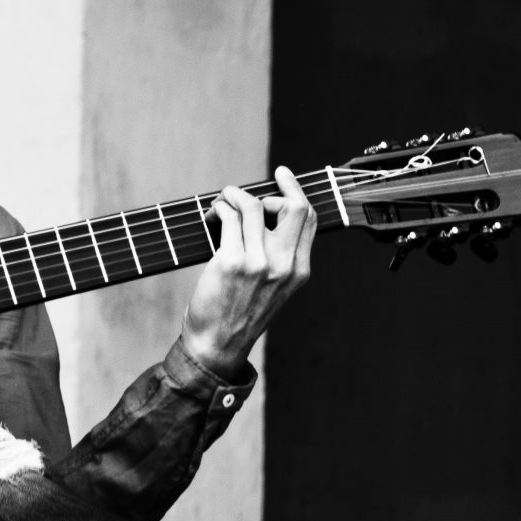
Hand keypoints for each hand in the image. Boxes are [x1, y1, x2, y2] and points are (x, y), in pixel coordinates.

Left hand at [179, 166, 316, 376]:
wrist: (218, 345)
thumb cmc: (240, 314)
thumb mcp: (275, 288)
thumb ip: (280, 256)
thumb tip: (266, 213)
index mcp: (300, 270)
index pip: (309, 217)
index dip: (295, 191)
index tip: (281, 175)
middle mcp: (284, 265)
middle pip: (292, 206)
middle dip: (271, 189)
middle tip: (247, 194)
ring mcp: (259, 263)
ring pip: (254, 205)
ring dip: (234, 195)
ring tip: (221, 204)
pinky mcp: (231, 262)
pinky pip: (229, 217)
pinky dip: (219, 208)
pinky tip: (211, 216)